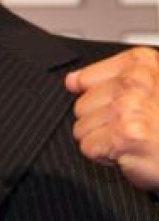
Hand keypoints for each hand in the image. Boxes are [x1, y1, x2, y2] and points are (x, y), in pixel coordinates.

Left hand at [65, 47, 158, 191]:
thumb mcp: (148, 89)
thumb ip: (107, 79)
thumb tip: (71, 80)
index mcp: (142, 64)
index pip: (84, 79)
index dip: (100, 100)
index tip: (125, 108)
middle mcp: (136, 81)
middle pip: (81, 105)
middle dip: (102, 122)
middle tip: (134, 128)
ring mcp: (129, 107)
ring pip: (81, 127)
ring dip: (103, 140)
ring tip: (134, 140)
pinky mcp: (124, 135)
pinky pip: (88, 147)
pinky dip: (105, 156)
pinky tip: (130, 153)